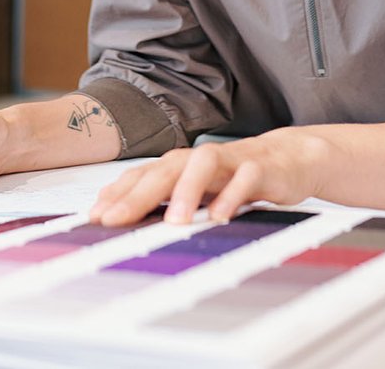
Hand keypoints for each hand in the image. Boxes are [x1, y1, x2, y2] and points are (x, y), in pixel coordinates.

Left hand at [88, 129, 329, 225]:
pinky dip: (233, 195)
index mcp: (180, 164)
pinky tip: (221, 216)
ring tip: (173, 222)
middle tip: (116, 220)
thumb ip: (168, 204)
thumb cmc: (235, 178)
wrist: (290, 157)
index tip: (94, 217)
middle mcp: (199, 158)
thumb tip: (127, 227)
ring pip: (202, 165)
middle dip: (137, 195)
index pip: (142, 175)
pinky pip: (245, 179)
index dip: (117, 194)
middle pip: (164, 170)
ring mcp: (230, 160)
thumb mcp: (198, 192)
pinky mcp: (260, 168)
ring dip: (186, 191)